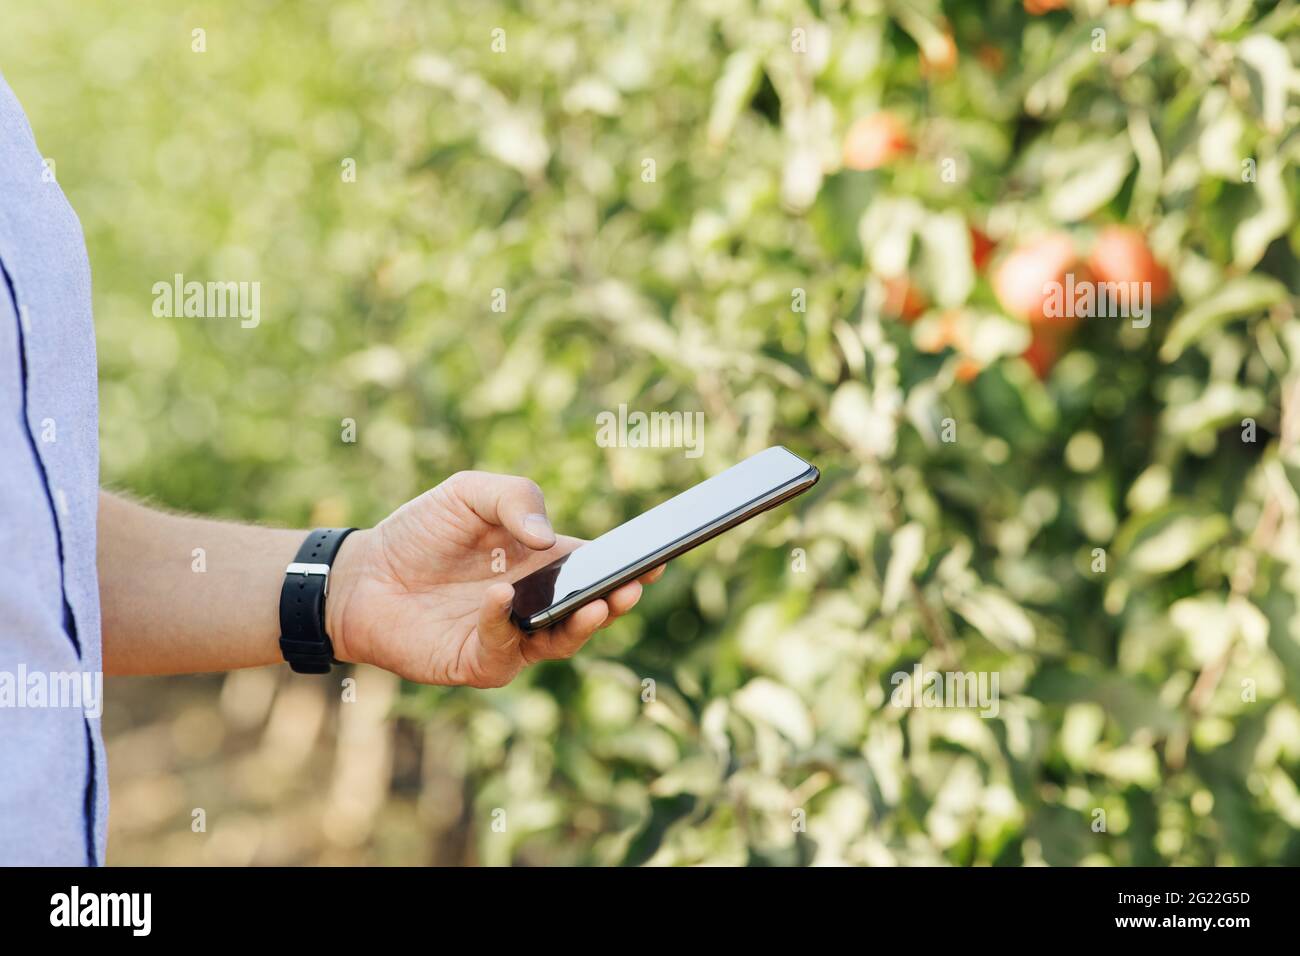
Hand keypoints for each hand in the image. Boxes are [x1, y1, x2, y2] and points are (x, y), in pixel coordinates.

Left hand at [324, 471, 662, 686]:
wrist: (362, 575)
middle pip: (591, 608)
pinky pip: (503, 648)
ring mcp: (513, 636)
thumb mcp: (467, 493)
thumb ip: (512, 499)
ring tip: (594, 603)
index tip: (658, 557)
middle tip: (635, 586)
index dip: (630, 564)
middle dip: (617, 600)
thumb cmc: (421, 532)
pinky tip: (498, 597)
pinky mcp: (479, 661)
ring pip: (561, 641)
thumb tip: (546, 536)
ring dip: (581, 625)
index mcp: (546, 562)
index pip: (598, 566)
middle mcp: (537, 603)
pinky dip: (503, 623)